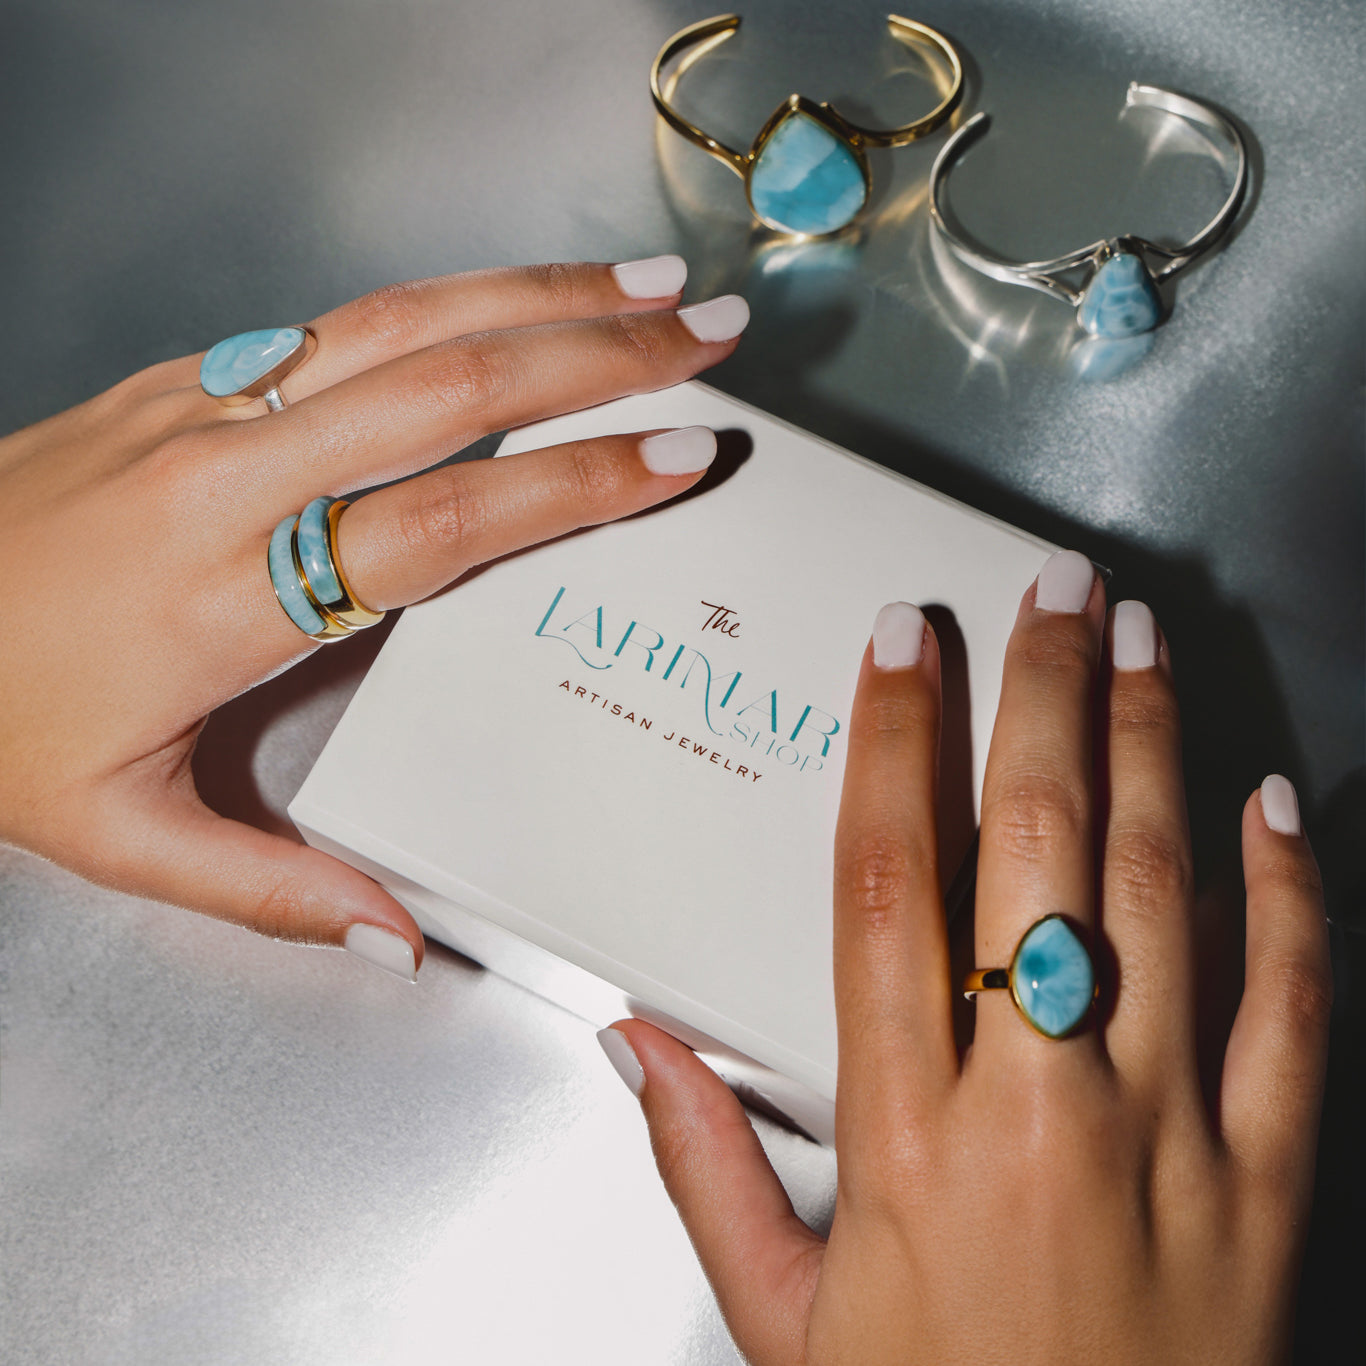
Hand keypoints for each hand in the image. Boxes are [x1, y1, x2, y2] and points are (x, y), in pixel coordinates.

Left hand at [0, 256, 748, 977]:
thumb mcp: (113, 833)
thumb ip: (266, 888)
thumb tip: (396, 935)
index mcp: (227, 595)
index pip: (437, 523)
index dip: (568, 490)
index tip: (672, 461)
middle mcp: (226, 476)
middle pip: (444, 390)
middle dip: (597, 357)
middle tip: (705, 339)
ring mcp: (202, 405)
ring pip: (397, 323)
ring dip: (536, 296)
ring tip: (644, 288)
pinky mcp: (182, 374)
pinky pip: (339, 319)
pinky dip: (450, 296)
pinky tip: (517, 294)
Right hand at [602, 552, 1329, 1363]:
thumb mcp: (783, 1322)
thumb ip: (704, 1164)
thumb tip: (629, 1040)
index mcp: (906, 1139)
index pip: (886, 888)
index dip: (891, 746)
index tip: (900, 646)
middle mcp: (1038, 1113)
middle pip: (1036, 853)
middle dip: (1041, 697)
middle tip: (1049, 590)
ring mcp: (1169, 1139)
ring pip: (1166, 898)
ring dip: (1153, 750)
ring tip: (1141, 639)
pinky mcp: (1268, 1181)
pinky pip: (1292, 1009)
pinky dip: (1286, 894)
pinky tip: (1269, 798)